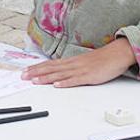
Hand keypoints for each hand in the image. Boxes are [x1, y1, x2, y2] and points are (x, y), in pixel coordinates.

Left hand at [22, 38, 136, 87]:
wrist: (116, 54)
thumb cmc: (100, 60)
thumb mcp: (82, 62)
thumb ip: (71, 66)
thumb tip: (58, 71)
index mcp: (71, 61)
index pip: (50, 64)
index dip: (37, 68)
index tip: (25, 71)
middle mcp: (73, 64)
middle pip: (51, 68)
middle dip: (36, 72)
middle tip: (23, 76)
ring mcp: (81, 70)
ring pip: (60, 74)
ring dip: (46, 78)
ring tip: (35, 81)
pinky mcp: (89, 76)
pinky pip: (76, 80)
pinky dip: (65, 83)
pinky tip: (57, 85)